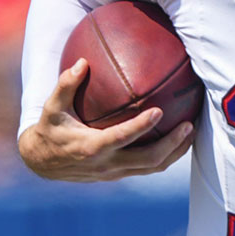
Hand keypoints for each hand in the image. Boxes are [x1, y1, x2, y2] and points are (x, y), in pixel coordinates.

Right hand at [18, 58, 194, 181]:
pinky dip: (167, 155)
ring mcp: (115, 173)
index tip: (158, 110)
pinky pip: (148, 167)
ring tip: (192, 131)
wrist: (42, 163)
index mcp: (90, 147)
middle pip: (147, 160)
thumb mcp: (51, 107)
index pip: (121, 138)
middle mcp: (106, 164)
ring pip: (152, 167)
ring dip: (175, 152)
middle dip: (171, 144)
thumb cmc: (50, 129)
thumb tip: (83, 61)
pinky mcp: (120, 174)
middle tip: (189, 124)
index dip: (140, 127)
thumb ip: (65, 85)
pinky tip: (179, 138)